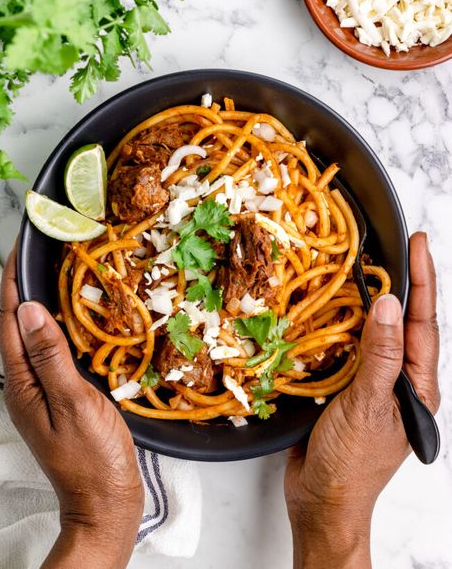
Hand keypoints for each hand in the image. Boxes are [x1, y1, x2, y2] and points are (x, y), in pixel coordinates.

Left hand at [0, 247, 143, 568]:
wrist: (107, 500)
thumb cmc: (92, 456)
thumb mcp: (72, 402)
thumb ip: (50, 355)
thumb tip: (30, 310)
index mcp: (23, 384)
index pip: (10, 322)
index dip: (13, 284)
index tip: (20, 250)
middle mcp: (27, 385)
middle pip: (18, 327)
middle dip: (24, 288)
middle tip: (41, 254)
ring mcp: (43, 392)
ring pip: (37, 337)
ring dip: (44, 305)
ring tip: (59, 275)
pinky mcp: (61, 397)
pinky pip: (55, 352)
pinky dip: (62, 328)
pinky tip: (80, 320)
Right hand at [284, 232, 439, 568]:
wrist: (322, 501)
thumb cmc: (351, 464)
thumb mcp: (369, 405)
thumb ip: (381, 355)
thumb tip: (390, 305)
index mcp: (417, 386)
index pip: (423, 323)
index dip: (423, 280)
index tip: (418, 243)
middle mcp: (399, 380)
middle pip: (404, 322)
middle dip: (403, 283)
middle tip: (396, 245)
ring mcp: (372, 383)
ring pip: (374, 332)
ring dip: (369, 301)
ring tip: (365, 267)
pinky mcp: (345, 386)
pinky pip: (347, 348)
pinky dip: (340, 325)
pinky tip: (329, 311)